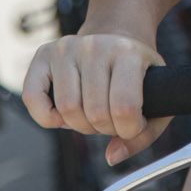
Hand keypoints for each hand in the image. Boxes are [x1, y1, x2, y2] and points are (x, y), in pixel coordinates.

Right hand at [22, 32, 171, 165]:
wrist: (119, 34)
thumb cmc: (138, 72)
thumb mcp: (157, 98)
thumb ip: (143, 135)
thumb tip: (112, 156)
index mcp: (128, 52)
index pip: (124, 107)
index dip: (129, 129)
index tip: (132, 124)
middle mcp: (96, 45)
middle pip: (94, 113)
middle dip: (104, 128)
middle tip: (111, 118)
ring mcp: (68, 47)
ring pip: (67, 110)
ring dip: (80, 125)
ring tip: (92, 112)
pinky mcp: (44, 53)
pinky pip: (33, 98)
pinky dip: (47, 117)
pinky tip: (64, 113)